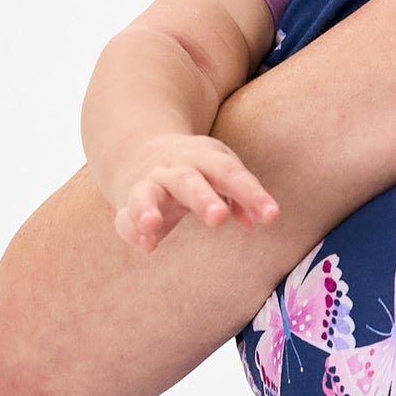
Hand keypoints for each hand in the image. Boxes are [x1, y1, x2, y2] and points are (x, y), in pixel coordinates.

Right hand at [108, 132, 278, 251]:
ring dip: (148, 208)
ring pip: (147, 193)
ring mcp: (148, 184)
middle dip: (202, 198)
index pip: (230, 173)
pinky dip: (132, 229)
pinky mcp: (128, 204)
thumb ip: (241, 196)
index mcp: (204, 158)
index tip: (271, 215)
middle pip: (188, 180)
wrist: (141, 152)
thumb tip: (259, 219)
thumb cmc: (197, 168)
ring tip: (152, 225)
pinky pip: (125, 217)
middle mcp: (174, 169)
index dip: (252, 194)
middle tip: (218, 217)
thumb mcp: (221, 172)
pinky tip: (145, 244)